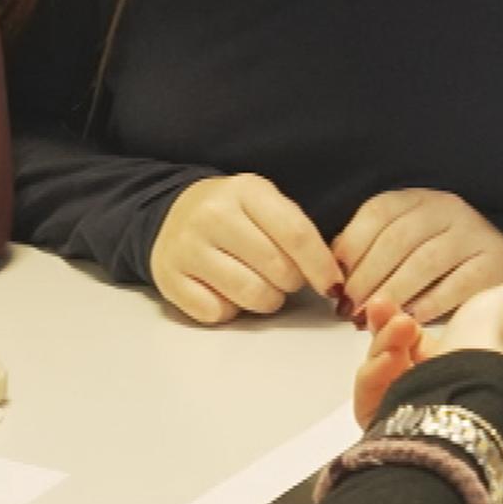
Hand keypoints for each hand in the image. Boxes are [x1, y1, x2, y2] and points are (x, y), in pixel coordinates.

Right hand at [149, 175, 344, 323]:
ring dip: (266, 300)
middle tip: (283, 276)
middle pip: (277, 269)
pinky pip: (218, 313)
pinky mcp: (169, 279)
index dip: (321, 266)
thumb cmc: (233, 215)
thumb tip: (331, 277)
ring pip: (251, 295)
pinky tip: (226, 290)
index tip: (333, 285)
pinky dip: (230, 310)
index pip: (295, 234)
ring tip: (258, 284)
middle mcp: (213, 215)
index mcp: (245, 190)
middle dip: (291, 282)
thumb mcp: (265, 204)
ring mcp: (187, 248)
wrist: (172, 214)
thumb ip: (296, 233)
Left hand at [333, 189, 502, 324]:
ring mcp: (474, 233)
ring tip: (373, 317)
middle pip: (397, 239)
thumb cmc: (443, 252)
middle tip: (349, 307)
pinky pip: (457, 284)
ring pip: (424, 262)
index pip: (377, 213)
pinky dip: (428, 304)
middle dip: (367, 277)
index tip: (334, 280)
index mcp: (418, 198)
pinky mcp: (495, 262)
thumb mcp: (406, 236)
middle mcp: (447, 208)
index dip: (350, 247)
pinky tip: (410, 318)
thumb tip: (333, 269)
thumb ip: (371, 245)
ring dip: (392, 292)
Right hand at [351, 267, 502, 424]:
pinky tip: (388, 356)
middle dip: (387, 330)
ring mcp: (414, 403)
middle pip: (394, 357)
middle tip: (388, 311)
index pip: (421, 340)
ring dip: (381, 348)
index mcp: (468, 357)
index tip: (398, 304)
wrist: (476, 373)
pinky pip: (367, 399)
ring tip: (397, 331)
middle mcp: (439, 382)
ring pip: (378, 375)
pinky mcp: (393, 420)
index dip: (404, 320)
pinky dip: (371, 375)